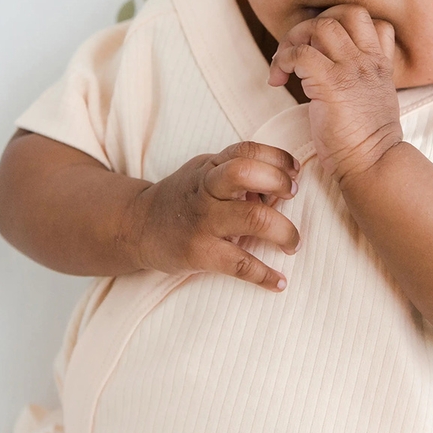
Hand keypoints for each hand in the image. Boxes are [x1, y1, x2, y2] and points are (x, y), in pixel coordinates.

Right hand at [125, 141, 300, 290]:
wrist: (137, 226)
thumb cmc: (184, 197)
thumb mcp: (206, 173)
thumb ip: (239, 174)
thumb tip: (282, 186)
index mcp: (211, 168)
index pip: (248, 151)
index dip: (278, 158)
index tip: (295, 172)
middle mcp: (207, 190)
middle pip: (247, 174)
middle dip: (280, 183)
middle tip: (293, 197)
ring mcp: (203, 222)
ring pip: (254, 218)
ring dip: (284, 231)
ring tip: (292, 243)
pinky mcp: (199, 253)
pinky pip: (240, 264)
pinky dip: (265, 275)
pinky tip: (279, 281)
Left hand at [268, 4, 402, 181]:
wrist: (374, 164)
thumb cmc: (367, 140)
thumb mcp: (375, 99)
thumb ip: (362, 77)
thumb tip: (331, 68)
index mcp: (381, 63)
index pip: (370, 20)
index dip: (341, 24)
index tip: (321, 47)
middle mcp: (369, 60)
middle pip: (344, 12)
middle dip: (313, 25)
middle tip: (296, 50)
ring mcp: (352, 69)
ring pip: (321, 25)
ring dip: (295, 39)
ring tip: (285, 63)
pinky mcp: (331, 84)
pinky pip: (300, 54)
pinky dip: (283, 60)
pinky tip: (278, 79)